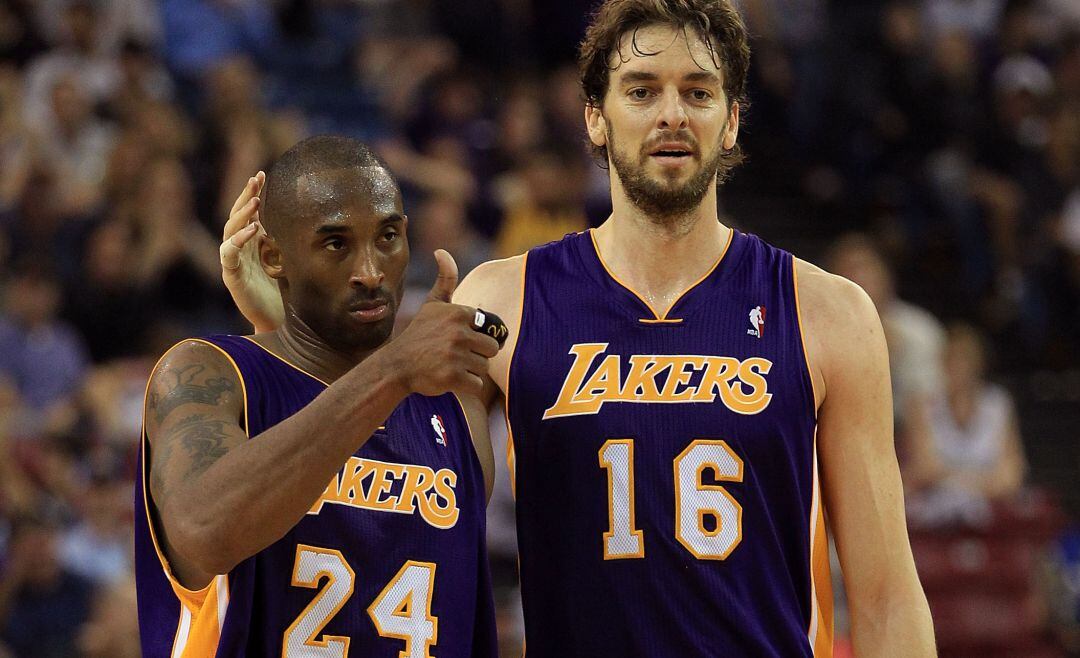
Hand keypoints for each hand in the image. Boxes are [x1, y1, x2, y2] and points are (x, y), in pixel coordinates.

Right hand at [220, 172, 284, 332]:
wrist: (279, 321)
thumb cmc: (287, 291)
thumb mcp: (292, 258)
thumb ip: (291, 239)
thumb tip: (312, 214)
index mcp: (253, 243)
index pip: (249, 212)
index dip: (253, 193)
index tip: (262, 175)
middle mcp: (241, 249)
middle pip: (236, 216)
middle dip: (245, 196)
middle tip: (255, 179)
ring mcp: (234, 263)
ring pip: (230, 231)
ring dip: (242, 214)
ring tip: (254, 201)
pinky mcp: (232, 277)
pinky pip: (229, 254)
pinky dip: (238, 240)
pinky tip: (251, 229)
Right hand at [383, 250, 499, 396]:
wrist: (397, 366)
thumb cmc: (419, 335)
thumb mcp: (432, 304)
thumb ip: (445, 279)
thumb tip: (441, 251)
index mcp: (459, 314)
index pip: (490, 330)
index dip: (477, 337)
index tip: (458, 340)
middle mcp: (458, 333)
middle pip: (491, 349)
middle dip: (477, 355)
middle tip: (455, 356)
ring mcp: (455, 356)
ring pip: (484, 368)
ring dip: (470, 371)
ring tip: (450, 366)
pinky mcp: (452, 377)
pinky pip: (477, 385)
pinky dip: (466, 387)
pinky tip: (449, 379)